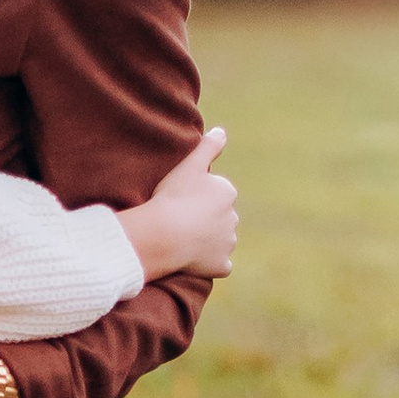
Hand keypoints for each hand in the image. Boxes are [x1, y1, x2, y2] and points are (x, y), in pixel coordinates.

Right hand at [117, 126, 237, 283]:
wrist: (164, 233)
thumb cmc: (173, 197)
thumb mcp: (189, 165)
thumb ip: (208, 146)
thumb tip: (221, 131)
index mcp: (227, 193)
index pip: (214, 195)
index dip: (195, 198)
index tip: (179, 201)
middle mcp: (234, 218)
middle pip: (218, 218)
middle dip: (204, 220)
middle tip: (179, 220)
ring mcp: (228, 243)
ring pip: (220, 241)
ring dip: (207, 242)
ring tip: (182, 239)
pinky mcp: (221, 265)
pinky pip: (219, 265)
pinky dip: (210, 264)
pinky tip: (193, 260)